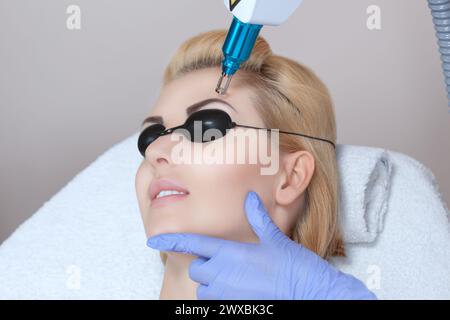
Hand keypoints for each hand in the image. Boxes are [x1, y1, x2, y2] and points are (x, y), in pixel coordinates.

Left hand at [147, 191, 376, 299]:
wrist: (312, 293)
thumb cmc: (295, 266)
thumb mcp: (276, 238)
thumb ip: (259, 218)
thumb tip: (250, 198)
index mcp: (231, 252)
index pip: (192, 244)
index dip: (170, 242)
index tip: (154, 241)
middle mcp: (224, 274)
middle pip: (198, 269)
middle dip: (206, 265)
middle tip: (227, 262)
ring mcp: (228, 294)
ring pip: (204, 289)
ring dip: (213, 284)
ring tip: (235, 279)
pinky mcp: (234, 308)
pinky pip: (215, 304)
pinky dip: (221, 298)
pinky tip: (240, 292)